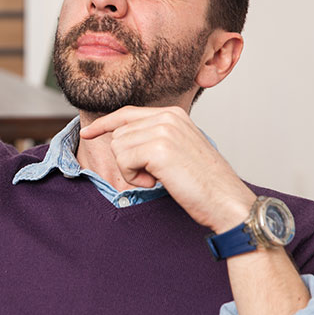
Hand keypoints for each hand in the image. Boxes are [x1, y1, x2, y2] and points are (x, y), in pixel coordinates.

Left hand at [79, 106, 255, 231]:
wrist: (226, 200)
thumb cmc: (203, 183)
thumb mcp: (178, 150)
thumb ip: (154, 138)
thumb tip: (121, 138)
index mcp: (174, 114)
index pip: (127, 113)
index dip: (104, 124)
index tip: (87, 133)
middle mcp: (168, 116)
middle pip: (119, 134)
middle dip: (127, 160)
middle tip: (153, 175)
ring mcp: (163, 130)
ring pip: (118, 147)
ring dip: (130, 170)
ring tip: (157, 178)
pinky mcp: (158, 148)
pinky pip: (123, 161)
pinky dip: (133, 178)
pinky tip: (155, 182)